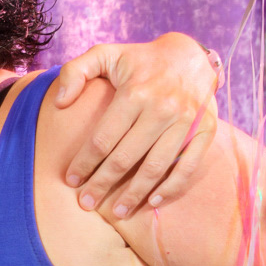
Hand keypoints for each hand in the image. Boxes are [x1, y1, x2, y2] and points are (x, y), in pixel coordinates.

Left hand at [48, 32, 220, 218]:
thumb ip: (75, 71)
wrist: (190, 54)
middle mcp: (162, 108)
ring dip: (134, 194)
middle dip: (102, 184)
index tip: (71, 180)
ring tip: (117, 211)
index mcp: (135, 92)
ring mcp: (186, 121)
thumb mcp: (105, 54)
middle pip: (126, 158)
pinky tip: (152, 201)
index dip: (85, 162)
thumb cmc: (141, 59)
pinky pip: (188, 166)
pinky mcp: (206, 130)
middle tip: (86, 203)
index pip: (103, 138)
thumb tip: (59, 102)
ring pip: (155, 167)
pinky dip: (171, 188)